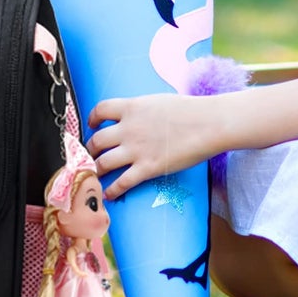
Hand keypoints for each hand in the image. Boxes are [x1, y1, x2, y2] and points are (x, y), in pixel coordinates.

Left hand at [86, 92, 220, 199]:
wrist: (207, 123)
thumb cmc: (190, 110)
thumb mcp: (158, 101)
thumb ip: (142, 109)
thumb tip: (137, 114)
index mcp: (132, 108)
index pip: (100, 110)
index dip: (92, 119)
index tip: (92, 126)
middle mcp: (128, 129)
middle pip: (96, 141)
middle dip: (90, 150)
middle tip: (91, 155)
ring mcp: (137, 150)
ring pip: (103, 163)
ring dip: (97, 171)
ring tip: (96, 175)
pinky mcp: (148, 168)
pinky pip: (122, 183)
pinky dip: (112, 191)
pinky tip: (109, 195)